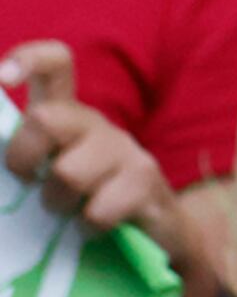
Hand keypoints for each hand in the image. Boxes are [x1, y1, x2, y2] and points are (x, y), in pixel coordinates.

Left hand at [1, 41, 192, 275]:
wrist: (160, 236)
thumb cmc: (88, 204)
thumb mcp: (49, 176)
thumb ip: (25, 160)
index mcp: (70, 117)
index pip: (57, 67)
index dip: (28, 61)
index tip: (2, 76)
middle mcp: (97, 126)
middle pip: (48, 117)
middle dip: (23, 157)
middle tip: (30, 181)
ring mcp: (125, 151)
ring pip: (68, 172)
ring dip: (58, 203)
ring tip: (69, 212)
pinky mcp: (146, 181)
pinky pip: (98, 209)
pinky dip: (87, 227)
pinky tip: (95, 228)